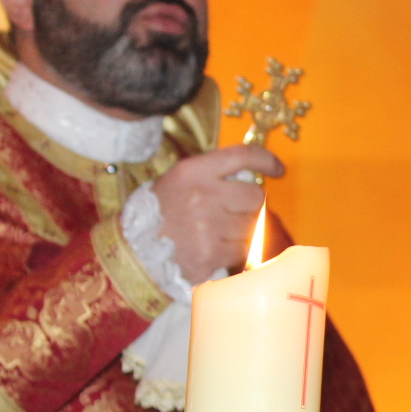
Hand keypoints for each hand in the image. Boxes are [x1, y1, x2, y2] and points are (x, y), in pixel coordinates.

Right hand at [152, 145, 283, 282]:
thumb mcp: (178, 181)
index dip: (267, 161)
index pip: (242, 156)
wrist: (133, 251)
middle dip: (251, 206)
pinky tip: (218, 251)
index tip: (278, 170)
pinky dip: (235, 252)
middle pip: (255, 196)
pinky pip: (242, 251)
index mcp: (193, 171)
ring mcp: (208, 227)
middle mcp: (203, 196)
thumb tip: (250, 177)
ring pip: (252, 227)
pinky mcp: (210, 255)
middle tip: (235, 214)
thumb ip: (211, 175)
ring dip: (244, 232)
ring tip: (220, 234)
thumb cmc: (159, 213)